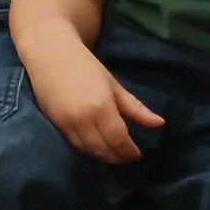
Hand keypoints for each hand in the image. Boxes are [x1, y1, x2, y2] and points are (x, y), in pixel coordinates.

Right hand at [26, 46, 164, 162]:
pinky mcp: (54, 123)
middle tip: (128, 156)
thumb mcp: (113, 85)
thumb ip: (136, 108)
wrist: (49, 52)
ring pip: (88, 150)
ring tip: (113, 153)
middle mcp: (83, 119)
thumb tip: (160, 124)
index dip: (129, 151)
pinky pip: (74, 144)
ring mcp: (66, 122)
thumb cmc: (85, 64)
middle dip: (118, 157)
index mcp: (101, 107)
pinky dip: (87, 149)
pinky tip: (96, 146)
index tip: (138, 154)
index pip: (119, 139)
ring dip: (103, 155)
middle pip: (104, 149)